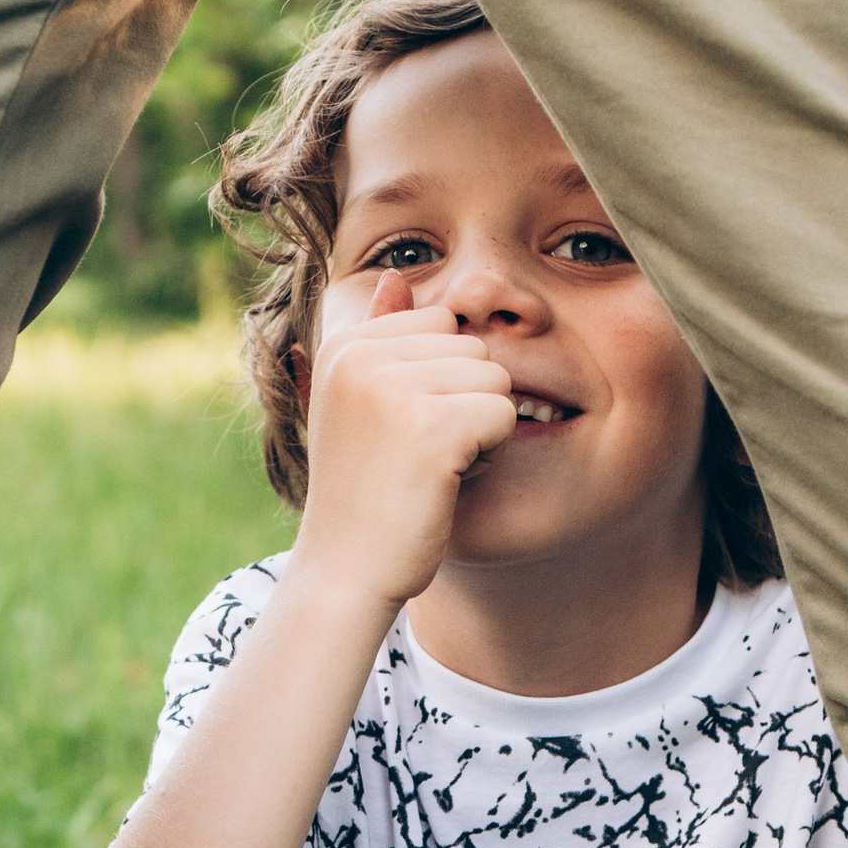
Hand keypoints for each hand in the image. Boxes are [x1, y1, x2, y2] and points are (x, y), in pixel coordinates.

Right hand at [294, 277, 520, 613]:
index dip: (441, 380)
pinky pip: (503, 414)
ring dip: (478, 430)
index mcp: (344, 344)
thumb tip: (394, 277)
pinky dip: (488, 454)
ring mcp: (394, 389)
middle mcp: (362, 356)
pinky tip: (446, 481)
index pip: (442, 324)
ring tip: (430, 468)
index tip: (400, 428)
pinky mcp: (431, 428)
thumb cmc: (360, 491)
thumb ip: (379, 336)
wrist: (345, 571)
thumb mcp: (356, 404)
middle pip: (474, 349)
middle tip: (417, 455)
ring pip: (494, 379)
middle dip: (464, 404)